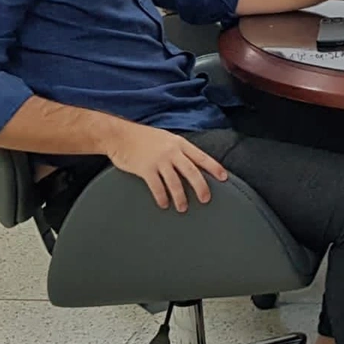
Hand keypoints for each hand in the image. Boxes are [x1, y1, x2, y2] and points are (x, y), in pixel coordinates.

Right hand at [105, 122, 227, 212]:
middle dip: (201, 187)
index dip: (214, 167)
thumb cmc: (143, 138)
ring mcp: (159, 160)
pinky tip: (164, 204)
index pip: (201, 156)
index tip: (224, 178)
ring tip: (183, 208)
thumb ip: (178, 150)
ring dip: (180, 197)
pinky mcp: (145, 169)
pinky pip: (157, 187)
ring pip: (175, 182)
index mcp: (179, 143)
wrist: (120, 135)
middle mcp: (171, 152)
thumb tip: (192, 163)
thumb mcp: (166, 138)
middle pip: (192, 172)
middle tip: (205, 199)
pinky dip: (162, 197)